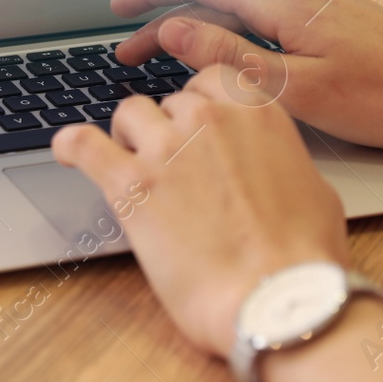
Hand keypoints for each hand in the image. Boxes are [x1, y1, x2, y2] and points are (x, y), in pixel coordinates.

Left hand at [51, 66, 347, 356]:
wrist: (276, 301)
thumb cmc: (303, 258)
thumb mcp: (316, 191)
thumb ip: (282, 162)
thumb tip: (270, 170)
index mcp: (257, 112)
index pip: (211, 80)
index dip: (201, 104)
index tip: (196, 125)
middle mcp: (210, 117)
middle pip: (170, 101)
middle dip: (169, 129)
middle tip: (172, 165)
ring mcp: (167, 146)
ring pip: (129, 113)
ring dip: (129, 136)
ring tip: (132, 164)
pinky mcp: (130, 182)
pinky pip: (83, 143)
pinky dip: (71, 144)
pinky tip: (67, 151)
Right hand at [109, 0, 382, 150]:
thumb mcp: (300, 90)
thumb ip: (230, 59)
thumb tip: (173, 29)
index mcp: (287, 1)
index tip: (116, 12)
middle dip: (167, 20)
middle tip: (130, 55)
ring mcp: (321, 0)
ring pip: (242, 9)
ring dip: (200, 31)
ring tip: (169, 64)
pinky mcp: (335, 16)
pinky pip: (269, 19)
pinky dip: (235, 36)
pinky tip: (230, 64)